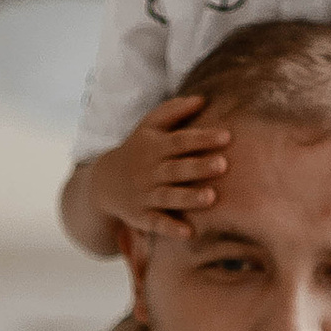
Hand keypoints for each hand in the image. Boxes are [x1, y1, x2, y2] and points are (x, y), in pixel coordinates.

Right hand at [87, 93, 230, 238]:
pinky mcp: (142, 216)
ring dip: (189, 198)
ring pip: (168, 196)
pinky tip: (189, 232)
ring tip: (211, 197)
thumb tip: (203, 98)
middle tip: (223, 164)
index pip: (180, 141)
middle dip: (198, 167)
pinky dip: (171, 228)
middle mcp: (150, 171)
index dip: (202, 138)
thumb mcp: (148, 127)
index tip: (227, 136)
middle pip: (176, 169)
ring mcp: (145, 195)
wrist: (104, 182)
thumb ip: (173, 112)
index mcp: (155, 148)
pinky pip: (157, 223)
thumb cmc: (138, 150)